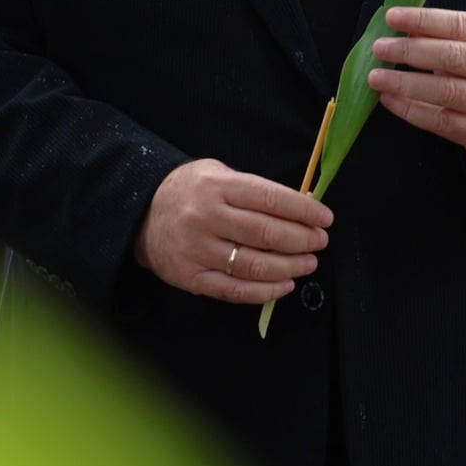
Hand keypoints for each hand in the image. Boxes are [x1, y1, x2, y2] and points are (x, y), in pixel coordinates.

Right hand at [132, 159, 330, 304]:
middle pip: (266, 233)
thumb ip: (253, 190)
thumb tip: (301, 209)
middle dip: (302, 239)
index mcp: (216, 186)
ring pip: (254, 265)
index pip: (269, 198)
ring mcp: (197, 249)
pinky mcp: (191, 277)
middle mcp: (206, 217)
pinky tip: (284, 285)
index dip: (303, 211)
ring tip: (308, 263)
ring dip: (290, 267)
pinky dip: (266, 291)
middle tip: (320, 242)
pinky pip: (236, 290)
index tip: (325, 218)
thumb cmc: (189, 191)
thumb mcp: (216, 174)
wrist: (140, 213)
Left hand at [369, 7, 465, 164]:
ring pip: (448, 92)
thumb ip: (448, 37)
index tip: (392, 17)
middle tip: (379, 48)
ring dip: (407, 84)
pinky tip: (389, 100)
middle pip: (455, 57)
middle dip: (411, 51)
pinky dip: (412, 111)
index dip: (424, 20)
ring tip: (376, 77)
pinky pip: (444, 122)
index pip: (461, 25)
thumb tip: (403, 29)